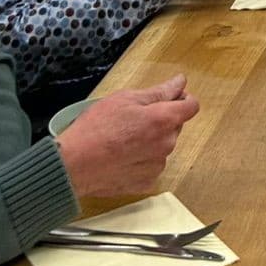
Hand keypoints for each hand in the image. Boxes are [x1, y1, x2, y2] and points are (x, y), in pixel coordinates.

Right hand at [57, 76, 197, 197]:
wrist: (73, 165)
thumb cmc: (96, 128)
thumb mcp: (125, 98)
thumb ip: (159, 91)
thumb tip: (180, 82)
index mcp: (163, 120)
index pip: (192, 106)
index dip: (182, 98)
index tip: (169, 97)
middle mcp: (166, 144)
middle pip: (175, 126)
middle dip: (161, 119)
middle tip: (133, 117)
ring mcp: (157, 166)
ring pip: (162, 146)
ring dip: (151, 140)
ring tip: (123, 138)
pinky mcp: (145, 183)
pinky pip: (151, 165)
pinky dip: (141, 159)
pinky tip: (121, 156)